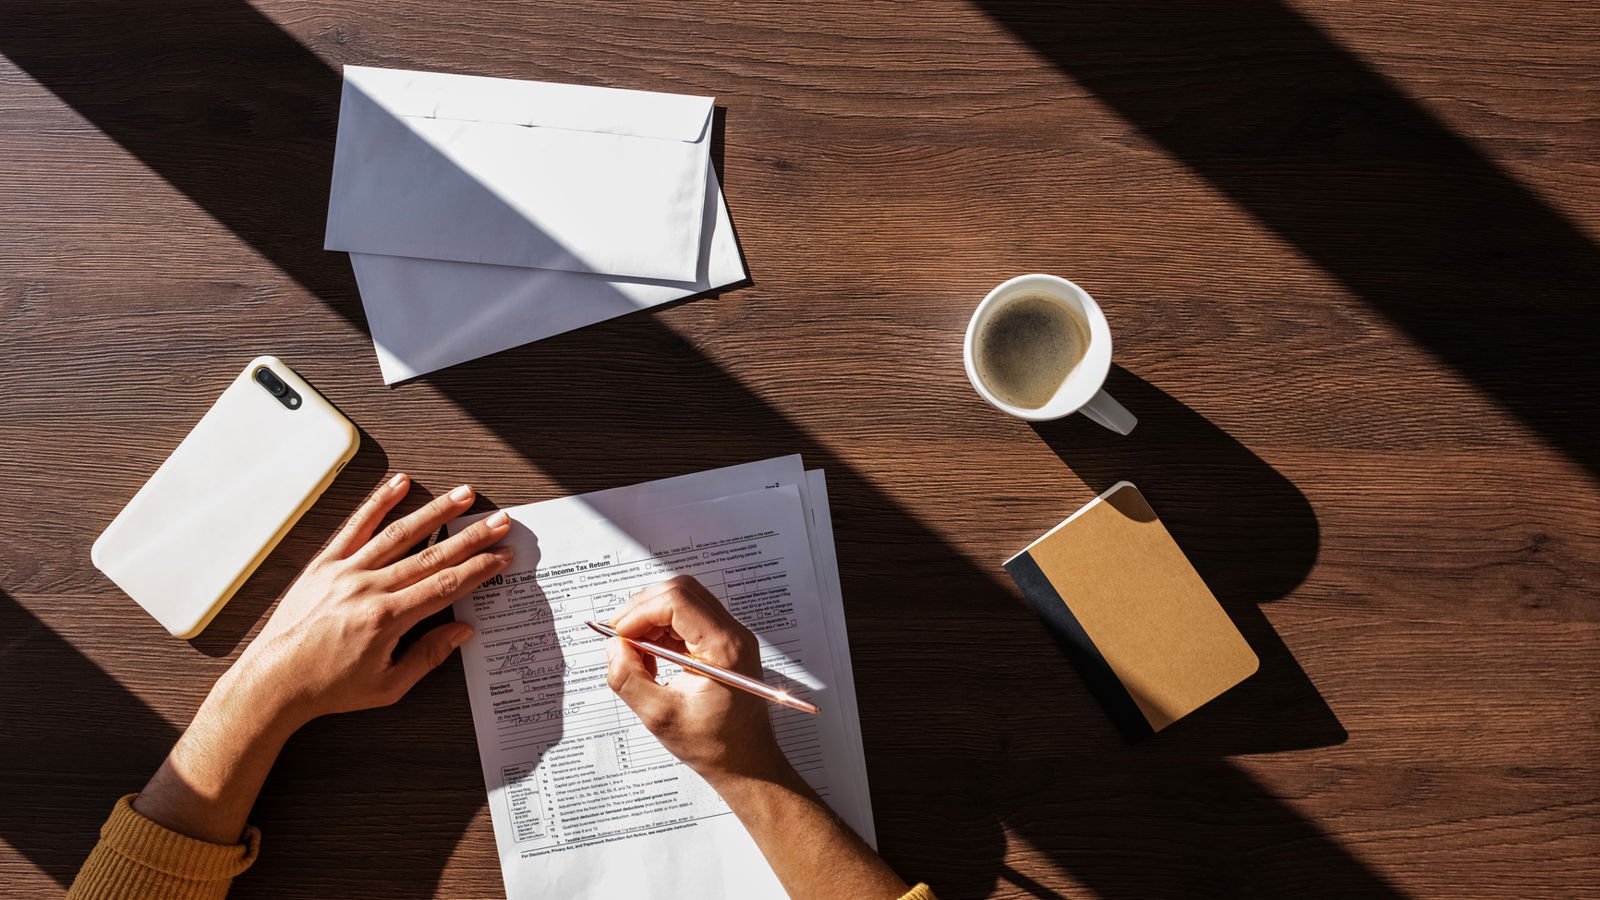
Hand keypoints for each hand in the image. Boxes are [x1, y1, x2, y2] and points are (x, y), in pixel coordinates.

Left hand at [226, 472, 513, 728]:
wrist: (273, 682)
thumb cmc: (328, 687)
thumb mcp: (388, 686)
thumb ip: (428, 655)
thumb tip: (462, 630)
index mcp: (387, 618)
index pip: (446, 585)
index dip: (480, 569)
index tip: (502, 557)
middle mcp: (368, 588)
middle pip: (432, 554)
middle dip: (472, 536)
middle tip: (500, 521)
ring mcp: (345, 572)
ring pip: (400, 533)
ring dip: (436, 512)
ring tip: (464, 495)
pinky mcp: (324, 564)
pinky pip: (355, 526)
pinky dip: (379, 503)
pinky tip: (400, 484)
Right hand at [604, 576, 792, 786]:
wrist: (746, 762)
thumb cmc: (714, 745)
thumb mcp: (660, 717)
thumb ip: (629, 679)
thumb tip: (613, 648)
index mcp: (725, 648)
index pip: (678, 601)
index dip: (641, 612)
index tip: (618, 634)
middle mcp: (733, 634)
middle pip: (681, 593)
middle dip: (643, 610)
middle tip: (619, 639)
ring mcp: (731, 637)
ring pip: (682, 603)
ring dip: (650, 621)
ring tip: (636, 656)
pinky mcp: (723, 644)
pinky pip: (687, 620)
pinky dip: (661, 632)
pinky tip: (651, 660)